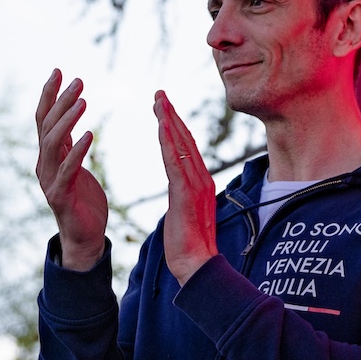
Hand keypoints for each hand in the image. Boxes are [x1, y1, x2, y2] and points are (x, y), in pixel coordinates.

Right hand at [35, 70, 108, 270]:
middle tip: (78, 79)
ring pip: (53, 144)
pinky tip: (89, 135)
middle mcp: (44, 164)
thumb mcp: (74, 163)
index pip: (44, 119)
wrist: (84, 236)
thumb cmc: (83, 198)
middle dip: (60, 101)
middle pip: (47, 126)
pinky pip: (67, 170)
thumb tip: (68, 115)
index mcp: (48, 155)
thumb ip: (68, 141)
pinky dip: (76, 151)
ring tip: (83, 100)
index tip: (58, 70)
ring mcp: (50, 180)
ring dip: (67, 120)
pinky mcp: (61, 196)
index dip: (49, 94)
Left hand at [155, 91, 218, 284]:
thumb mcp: (185, 213)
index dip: (176, 125)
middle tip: (159, 95)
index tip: (165, 108)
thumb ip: (184, 196)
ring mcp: (196, 184)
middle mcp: (202, 178)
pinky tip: (162, 127)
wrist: (196, 264)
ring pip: (181, 145)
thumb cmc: (188, 244)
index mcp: (200, 181)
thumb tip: (180, 188)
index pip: (187, 147)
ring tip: (159, 102)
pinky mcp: (186, 193)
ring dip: (169, 121)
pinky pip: (176, 161)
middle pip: (185, 139)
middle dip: (171, 115)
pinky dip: (169, 142)